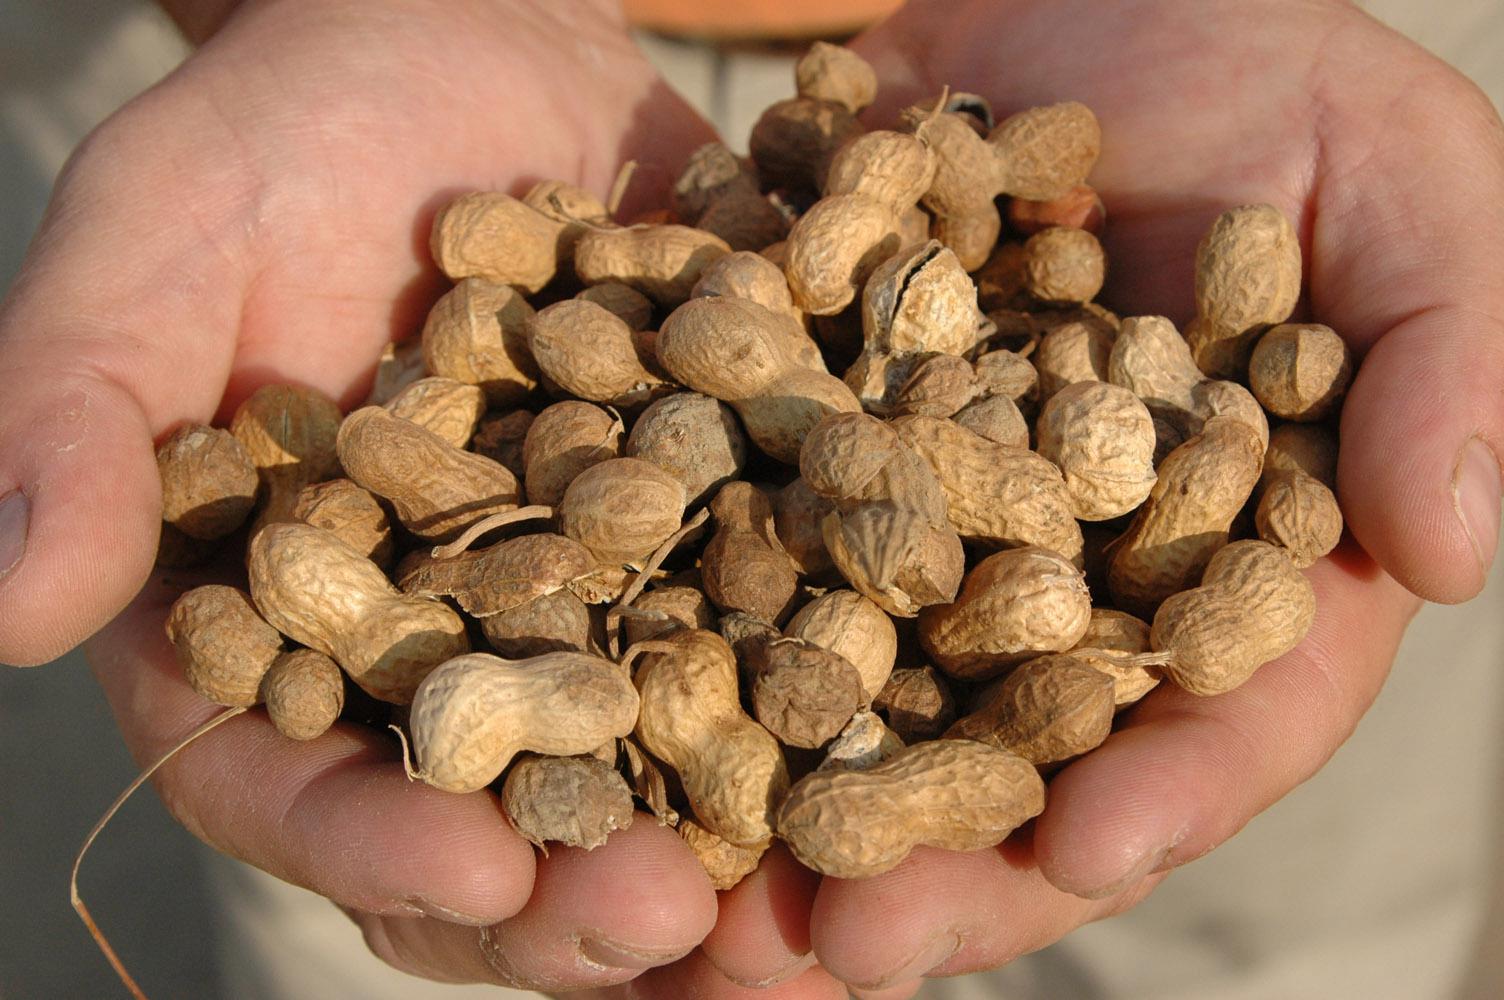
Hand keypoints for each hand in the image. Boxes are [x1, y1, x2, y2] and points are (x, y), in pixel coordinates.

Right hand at [0, 0, 817, 993]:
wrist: (469, 38)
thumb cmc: (287, 125)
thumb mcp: (164, 235)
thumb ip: (75, 411)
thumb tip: (3, 604)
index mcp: (270, 627)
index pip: (288, 778)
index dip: (369, 839)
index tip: (469, 878)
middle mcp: (435, 652)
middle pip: (491, 818)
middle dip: (572, 891)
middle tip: (666, 931)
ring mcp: (585, 609)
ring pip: (648, 772)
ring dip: (727, 844)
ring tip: (814, 906)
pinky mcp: (710, 540)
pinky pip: (776, 637)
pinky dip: (835, 696)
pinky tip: (917, 739)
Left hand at [714, 0, 1499, 991]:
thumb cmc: (1241, 57)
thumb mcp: (1386, 166)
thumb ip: (1450, 345)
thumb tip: (1451, 554)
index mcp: (1237, 545)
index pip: (1227, 699)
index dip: (1171, 783)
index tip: (1094, 852)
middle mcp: (1076, 577)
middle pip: (1023, 753)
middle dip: (950, 858)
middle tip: (857, 946)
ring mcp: (930, 541)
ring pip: (867, 711)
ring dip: (791, 814)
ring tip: (707, 910)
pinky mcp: (807, 484)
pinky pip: (741, 590)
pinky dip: (689, 664)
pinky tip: (616, 738)